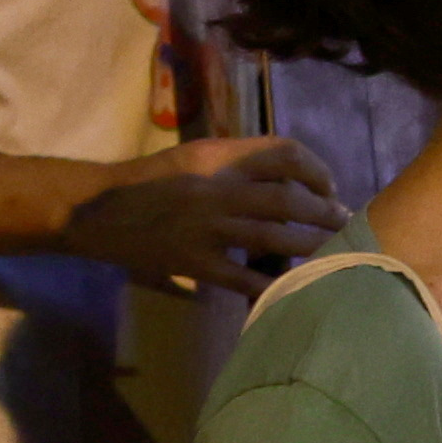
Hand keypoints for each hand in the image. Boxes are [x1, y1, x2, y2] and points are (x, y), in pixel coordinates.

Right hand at [55, 135, 347, 296]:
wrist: (96, 212)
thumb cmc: (149, 181)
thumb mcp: (194, 157)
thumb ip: (238, 162)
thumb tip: (292, 177)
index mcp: (217, 156)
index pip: (283, 153)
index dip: (316, 170)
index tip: (328, 186)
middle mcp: (216, 188)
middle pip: (288, 197)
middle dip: (325, 213)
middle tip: (344, 224)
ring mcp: (206, 228)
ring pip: (275, 237)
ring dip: (312, 246)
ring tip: (334, 254)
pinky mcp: (195, 263)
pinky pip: (245, 278)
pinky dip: (273, 285)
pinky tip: (295, 289)